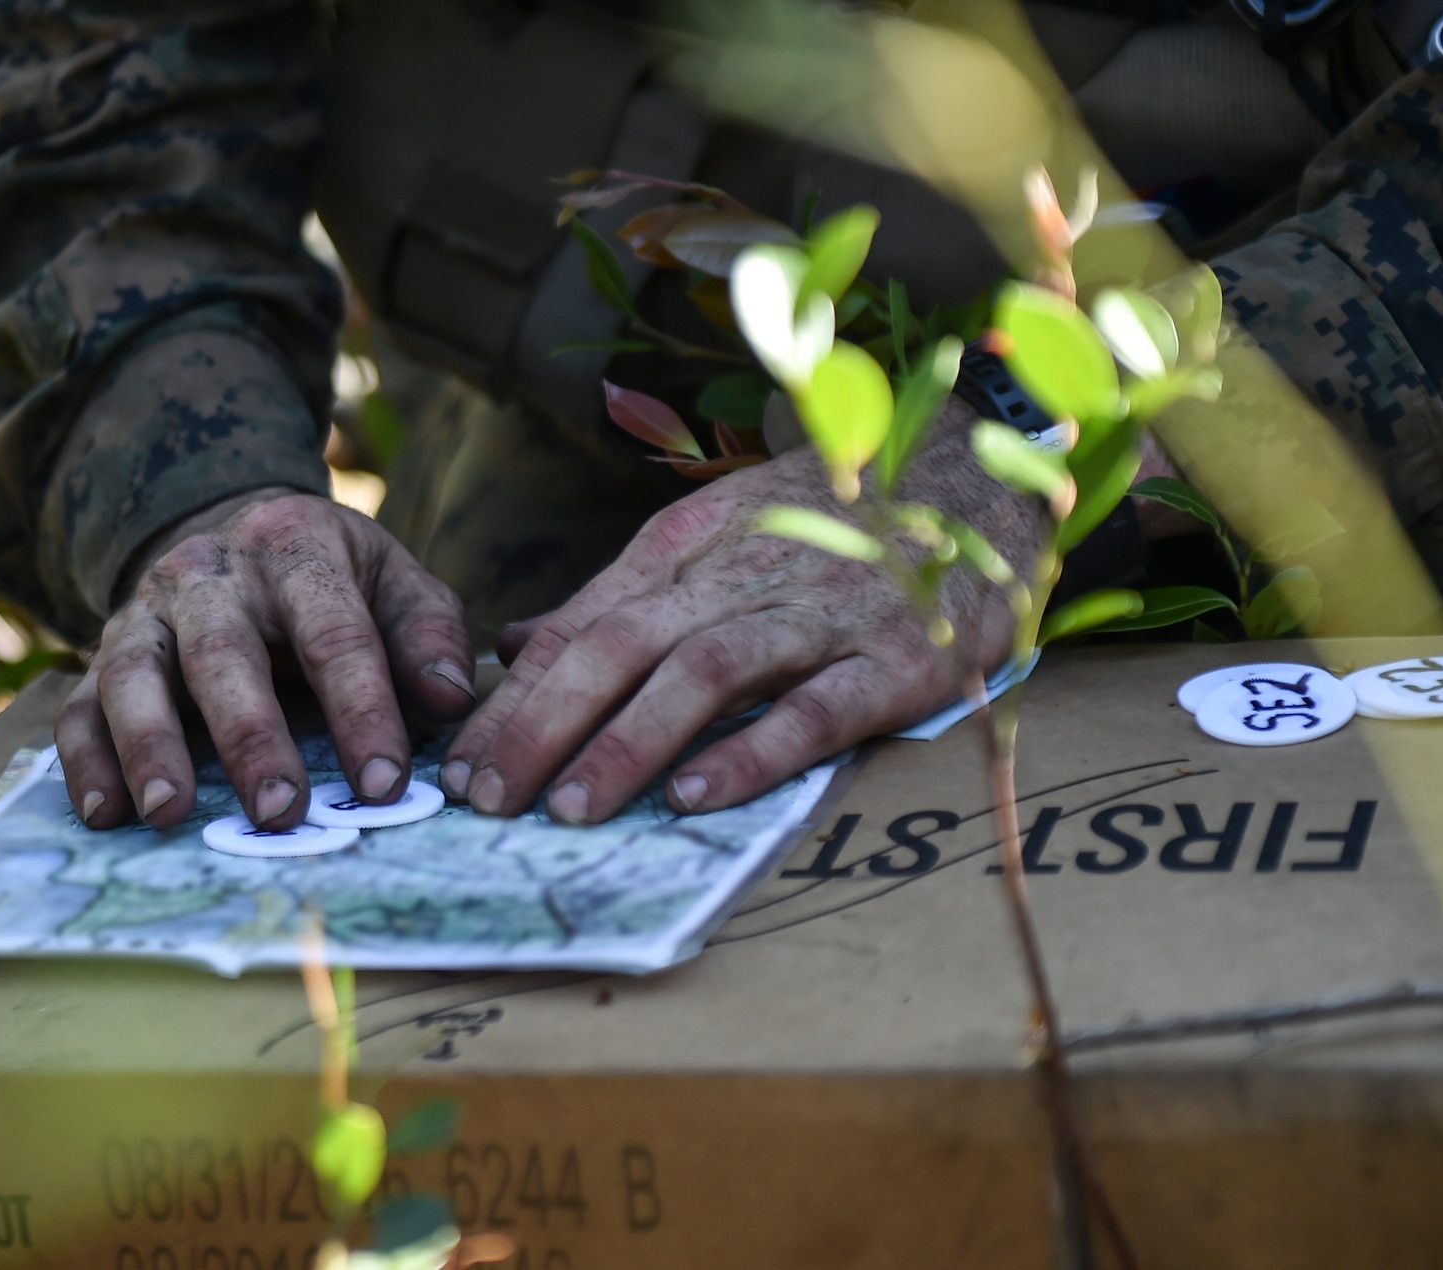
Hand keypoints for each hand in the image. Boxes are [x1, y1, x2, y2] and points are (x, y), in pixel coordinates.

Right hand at [56, 488, 475, 830]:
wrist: (236, 531)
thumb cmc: (332, 579)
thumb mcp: (392, 581)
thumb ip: (427, 634)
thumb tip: (451, 700)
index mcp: (295, 549)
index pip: (334, 632)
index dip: (362, 708)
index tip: (385, 782)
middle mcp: (210, 573)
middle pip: (224, 652)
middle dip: (251, 737)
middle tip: (279, 812)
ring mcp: (146, 611)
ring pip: (134, 673)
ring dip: (150, 746)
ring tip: (170, 814)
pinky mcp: (103, 650)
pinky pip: (80, 703)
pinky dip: (86, 760)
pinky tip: (106, 814)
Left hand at [441, 399, 1045, 822]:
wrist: (981, 475)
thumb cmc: (834, 517)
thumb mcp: (717, 534)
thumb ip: (623, 594)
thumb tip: (516, 639)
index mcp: (694, 546)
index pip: (583, 624)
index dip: (517, 696)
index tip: (460, 764)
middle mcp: (746, 575)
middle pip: (623, 645)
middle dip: (545, 724)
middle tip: (488, 799)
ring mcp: (823, 615)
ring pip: (706, 672)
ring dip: (630, 741)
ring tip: (571, 808)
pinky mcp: (897, 659)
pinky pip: (816, 707)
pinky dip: (755, 749)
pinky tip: (698, 795)